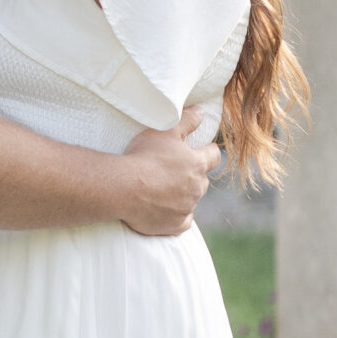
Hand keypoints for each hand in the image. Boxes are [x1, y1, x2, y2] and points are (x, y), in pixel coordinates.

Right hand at [117, 111, 217, 237]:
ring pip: (191, 201)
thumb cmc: (143, 156)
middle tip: (173, 170)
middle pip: (202, 180)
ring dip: (183, 195)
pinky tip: (165, 211)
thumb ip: (186, 120)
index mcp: (196, 164)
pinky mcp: (174, 225)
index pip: (213, 156)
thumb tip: (201, 112)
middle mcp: (196, 188)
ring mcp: (186, 208)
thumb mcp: (164, 130)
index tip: (202, 150)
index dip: (208, 151)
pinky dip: (177, 216)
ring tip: (163, 189)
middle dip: (193, 176)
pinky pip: (182, 222)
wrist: (123, 188)